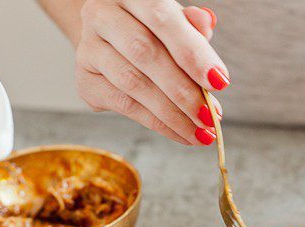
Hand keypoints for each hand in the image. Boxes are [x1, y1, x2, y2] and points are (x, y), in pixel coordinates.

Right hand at [75, 0, 226, 144]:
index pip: (162, 18)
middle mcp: (101, 15)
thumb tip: (206, 23)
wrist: (111, 41)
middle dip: (184, 90)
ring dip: (173, 113)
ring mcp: (89, 48)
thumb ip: (191, 26)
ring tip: (201, 132)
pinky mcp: (85, 81)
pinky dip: (158, 123)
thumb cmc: (151, 30)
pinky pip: (125, 105)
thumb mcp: (175, 22)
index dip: (192, 51)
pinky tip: (181, 133)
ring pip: (134, 83)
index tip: (219, 81)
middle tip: (211, 116)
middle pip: (145, 53)